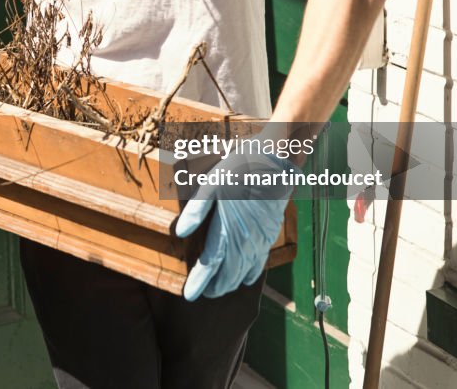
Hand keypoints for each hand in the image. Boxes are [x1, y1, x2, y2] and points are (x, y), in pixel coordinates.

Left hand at [174, 138, 299, 300]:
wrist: (276, 160)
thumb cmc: (240, 168)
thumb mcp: (212, 183)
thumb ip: (196, 210)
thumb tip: (180, 232)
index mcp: (229, 228)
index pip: (211, 264)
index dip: (200, 282)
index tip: (190, 296)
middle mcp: (246, 239)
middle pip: (230, 274)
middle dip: (216, 286)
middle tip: (204, 294)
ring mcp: (261, 238)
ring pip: (246, 271)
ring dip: (232, 282)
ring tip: (220, 290)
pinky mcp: (270, 232)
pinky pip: (261, 261)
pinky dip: (251, 273)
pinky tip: (247, 279)